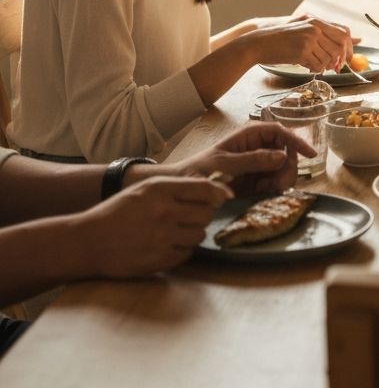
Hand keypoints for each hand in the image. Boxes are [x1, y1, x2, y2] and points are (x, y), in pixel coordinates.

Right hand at [75, 177, 231, 278]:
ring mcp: (161, 237)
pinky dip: (182, 250)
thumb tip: (220, 190)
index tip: (224, 197)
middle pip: (206, 213)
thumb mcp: (147, 188)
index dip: (219, 193)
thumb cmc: (119, 211)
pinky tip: (167, 244)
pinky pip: (187, 253)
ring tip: (175, 231)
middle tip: (189, 216)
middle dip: (203, 214)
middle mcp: (163, 211)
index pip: (206, 188)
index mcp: (161, 189)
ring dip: (193, 233)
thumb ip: (181, 186)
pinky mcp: (158, 260)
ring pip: (199, 234)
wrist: (87, 241)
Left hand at [165, 123, 316, 195]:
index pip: (280, 132)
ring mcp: (258, 163)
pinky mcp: (256, 179)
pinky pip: (275, 181)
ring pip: (284, 168)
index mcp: (250, 135)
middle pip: (286, 151)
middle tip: (279, 184)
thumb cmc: (200, 170)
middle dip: (288, 167)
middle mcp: (257, 146)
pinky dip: (274, 187)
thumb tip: (281, 156)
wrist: (184, 190)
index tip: (310, 155)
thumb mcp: (225, 164)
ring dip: (281, 179)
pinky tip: (262, 192)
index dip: (297, 141)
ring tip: (266, 188)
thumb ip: (253, 160)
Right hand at [245, 16, 356, 72]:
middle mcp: (314, 27)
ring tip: (313, 64)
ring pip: (329, 58)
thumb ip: (322, 32)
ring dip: (324, 65)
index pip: (343, 32)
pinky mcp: (302, 51)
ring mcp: (308, 39)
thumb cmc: (281, 38)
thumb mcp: (301, 28)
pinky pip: (318, 65)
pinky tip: (306, 66)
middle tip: (335, 67)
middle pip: (340, 45)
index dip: (350, 46)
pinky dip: (315, 69)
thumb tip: (349, 39)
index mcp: (315, 21)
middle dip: (341, 59)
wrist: (259, 43)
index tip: (348, 57)